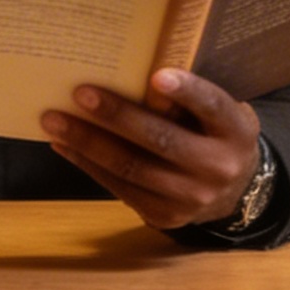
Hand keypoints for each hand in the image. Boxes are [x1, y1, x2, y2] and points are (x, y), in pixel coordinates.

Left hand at [42, 67, 263, 231]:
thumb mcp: (216, 112)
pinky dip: (88, 165)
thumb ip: (187, 98)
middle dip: (117, 116)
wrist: (234, 190)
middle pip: (162, 140)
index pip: (212, 107)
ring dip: (88, 143)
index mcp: (235, 131)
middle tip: (79, 93)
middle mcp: (218, 167)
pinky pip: (121, 188)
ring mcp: (191, 197)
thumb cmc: (213, 132)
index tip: (157, 76)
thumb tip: (132, 73)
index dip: (187, 92)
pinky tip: (65, 145)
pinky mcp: (166, 216)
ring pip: (133, 168)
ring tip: (54, 120)